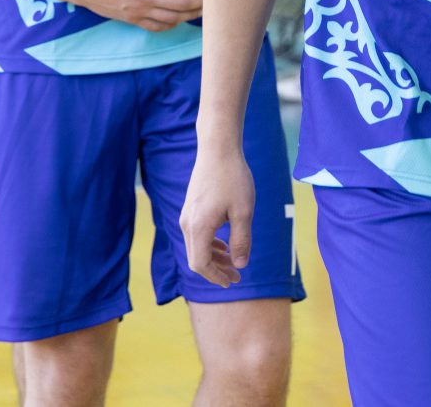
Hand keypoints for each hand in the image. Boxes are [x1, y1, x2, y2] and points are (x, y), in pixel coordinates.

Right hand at [179, 141, 255, 287]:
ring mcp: (187, 215)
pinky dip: (209, 245)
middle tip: (237, 278)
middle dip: (216, 271)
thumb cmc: (233, 178)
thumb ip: (241, 241)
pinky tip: (224, 246)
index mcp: (198, 227)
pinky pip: (196, 235)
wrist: (218, 149)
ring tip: (233, 263)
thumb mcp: (244, 211)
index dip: (215, 277)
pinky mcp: (191, 209)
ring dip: (214, 258)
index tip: (231, 282)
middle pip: (196, 258)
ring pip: (196, 247)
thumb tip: (239, 265)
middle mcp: (187, 223)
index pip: (200, 264)